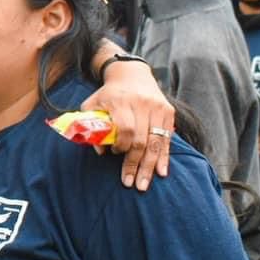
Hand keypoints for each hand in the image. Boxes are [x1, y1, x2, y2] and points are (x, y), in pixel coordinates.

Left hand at [83, 60, 173, 191]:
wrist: (132, 75)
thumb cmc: (109, 94)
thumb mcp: (93, 104)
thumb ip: (91, 125)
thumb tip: (100, 151)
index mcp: (121, 101)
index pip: (126, 129)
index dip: (120, 146)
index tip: (114, 153)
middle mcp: (142, 104)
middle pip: (141, 140)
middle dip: (135, 164)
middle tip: (131, 184)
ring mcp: (158, 107)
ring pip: (156, 142)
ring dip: (149, 166)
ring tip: (143, 185)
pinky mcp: (168, 111)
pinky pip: (167, 139)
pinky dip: (164, 157)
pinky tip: (161, 172)